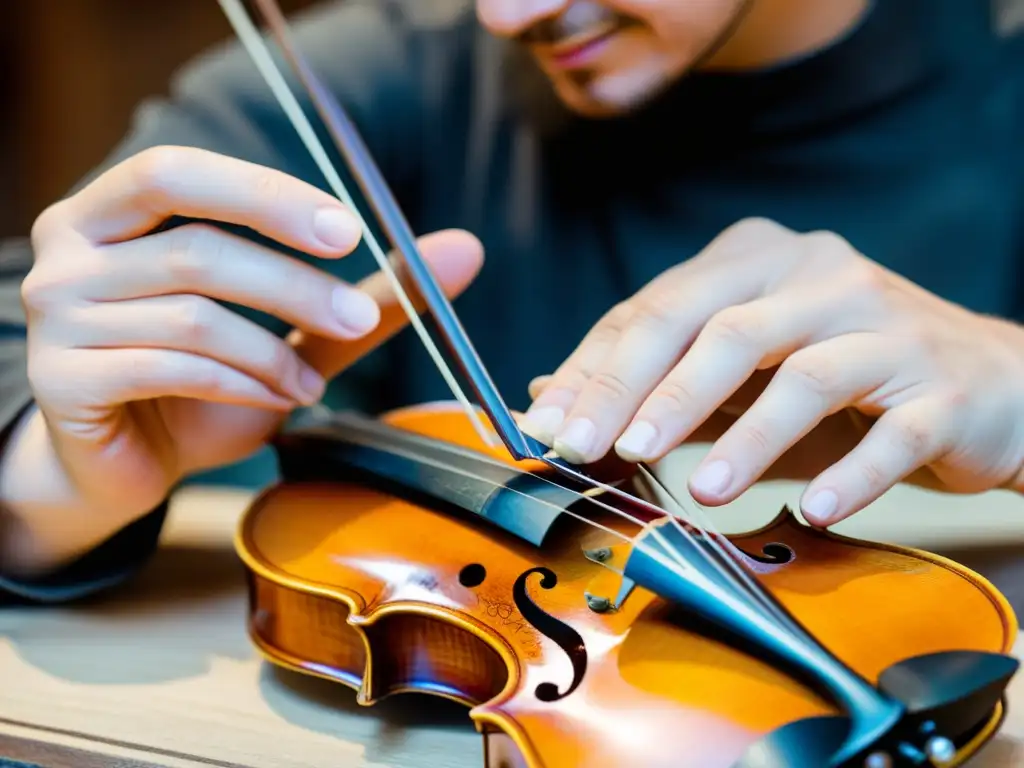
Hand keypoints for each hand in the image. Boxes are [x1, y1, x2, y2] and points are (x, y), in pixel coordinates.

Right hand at [6, 146, 481, 570]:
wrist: (121, 462)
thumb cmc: (198, 383)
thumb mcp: (284, 330)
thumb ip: (363, 294)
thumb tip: (463, 248)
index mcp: (109, 213)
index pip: (180, 175)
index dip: (266, 196)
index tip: (348, 233)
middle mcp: (68, 255)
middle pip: (198, 247)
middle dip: (294, 285)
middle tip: (357, 320)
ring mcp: (58, 319)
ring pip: (194, 316)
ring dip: (273, 352)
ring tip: (311, 381)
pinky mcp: (62, 380)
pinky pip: (169, 369)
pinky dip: (241, 384)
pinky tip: (275, 399)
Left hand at [521, 218, 1023, 525]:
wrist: (987, 383)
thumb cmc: (840, 384)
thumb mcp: (739, 375)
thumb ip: (655, 381)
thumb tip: (549, 395)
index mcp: (759, 260)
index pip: (659, 309)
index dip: (599, 370)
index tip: (549, 426)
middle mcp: (820, 275)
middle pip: (721, 328)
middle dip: (649, 393)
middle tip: (599, 451)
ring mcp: (887, 325)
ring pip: (803, 375)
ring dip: (743, 439)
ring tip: (696, 490)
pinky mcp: (942, 385)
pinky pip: (893, 431)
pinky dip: (850, 473)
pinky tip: (812, 510)